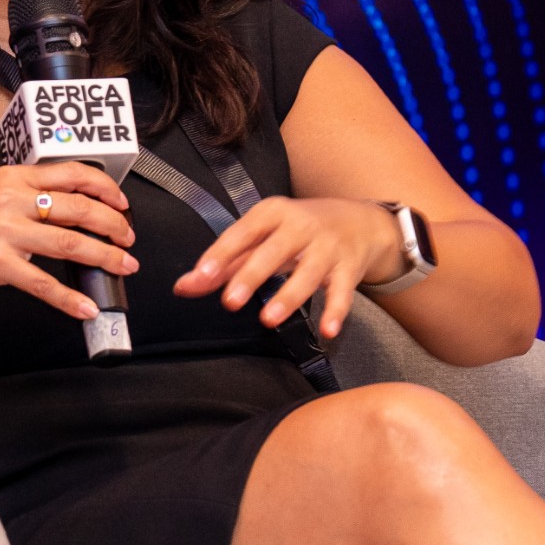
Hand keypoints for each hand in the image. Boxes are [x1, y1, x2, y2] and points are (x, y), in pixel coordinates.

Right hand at [0, 163, 136, 319]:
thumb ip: (28, 202)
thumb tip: (74, 216)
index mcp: (12, 178)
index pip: (71, 174)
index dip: (105, 188)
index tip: (122, 203)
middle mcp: (9, 198)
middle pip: (79, 208)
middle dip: (113, 225)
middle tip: (128, 239)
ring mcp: (2, 231)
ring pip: (70, 243)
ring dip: (105, 257)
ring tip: (123, 266)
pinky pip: (43, 283)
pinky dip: (69, 298)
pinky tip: (86, 307)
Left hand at [171, 197, 402, 338]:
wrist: (361, 222)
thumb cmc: (299, 230)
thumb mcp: (264, 236)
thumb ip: (226, 262)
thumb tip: (184, 286)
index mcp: (272, 213)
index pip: (242, 233)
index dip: (222, 253)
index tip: (202, 275)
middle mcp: (300, 226)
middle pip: (273, 252)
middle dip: (251, 276)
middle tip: (230, 301)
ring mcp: (327, 246)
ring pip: (307, 274)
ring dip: (288, 297)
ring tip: (268, 319)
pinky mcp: (349, 268)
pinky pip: (343, 292)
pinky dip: (336, 311)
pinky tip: (327, 331)